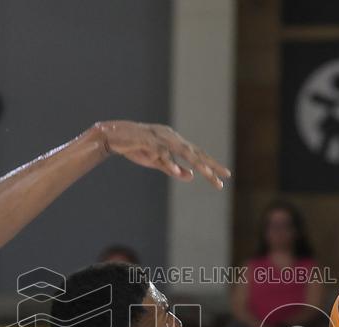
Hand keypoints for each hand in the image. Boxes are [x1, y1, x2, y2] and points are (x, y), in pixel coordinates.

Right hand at [94, 121, 230, 188]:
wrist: (114, 137)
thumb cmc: (137, 148)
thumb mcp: (158, 162)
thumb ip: (173, 168)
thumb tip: (191, 176)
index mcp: (175, 142)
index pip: (197, 155)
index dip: (211, 165)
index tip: (224, 177)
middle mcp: (172, 138)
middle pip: (195, 153)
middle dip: (210, 165)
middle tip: (224, 176)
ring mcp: (161, 139)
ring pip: (183, 151)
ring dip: (196, 162)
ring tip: (208, 173)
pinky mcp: (148, 142)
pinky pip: (161, 153)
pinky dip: (168, 162)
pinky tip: (177, 171)